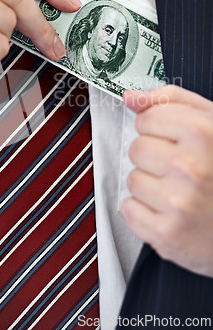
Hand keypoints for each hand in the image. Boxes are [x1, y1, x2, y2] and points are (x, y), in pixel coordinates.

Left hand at [121, 85, 212, 275]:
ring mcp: (178, 202)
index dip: (160, 130)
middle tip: (182, 170)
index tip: (175, 141)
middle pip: (137, 148)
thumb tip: (132, 97)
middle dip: (155, 157)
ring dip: (151, 186)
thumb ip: (172, 102)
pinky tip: (170, 212)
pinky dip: (144, 212)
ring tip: (180, 192)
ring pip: (132, 179)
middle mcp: (190, 167)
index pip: (146, 119)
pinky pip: (129, 210)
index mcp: (202, 133)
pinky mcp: (168, 234)